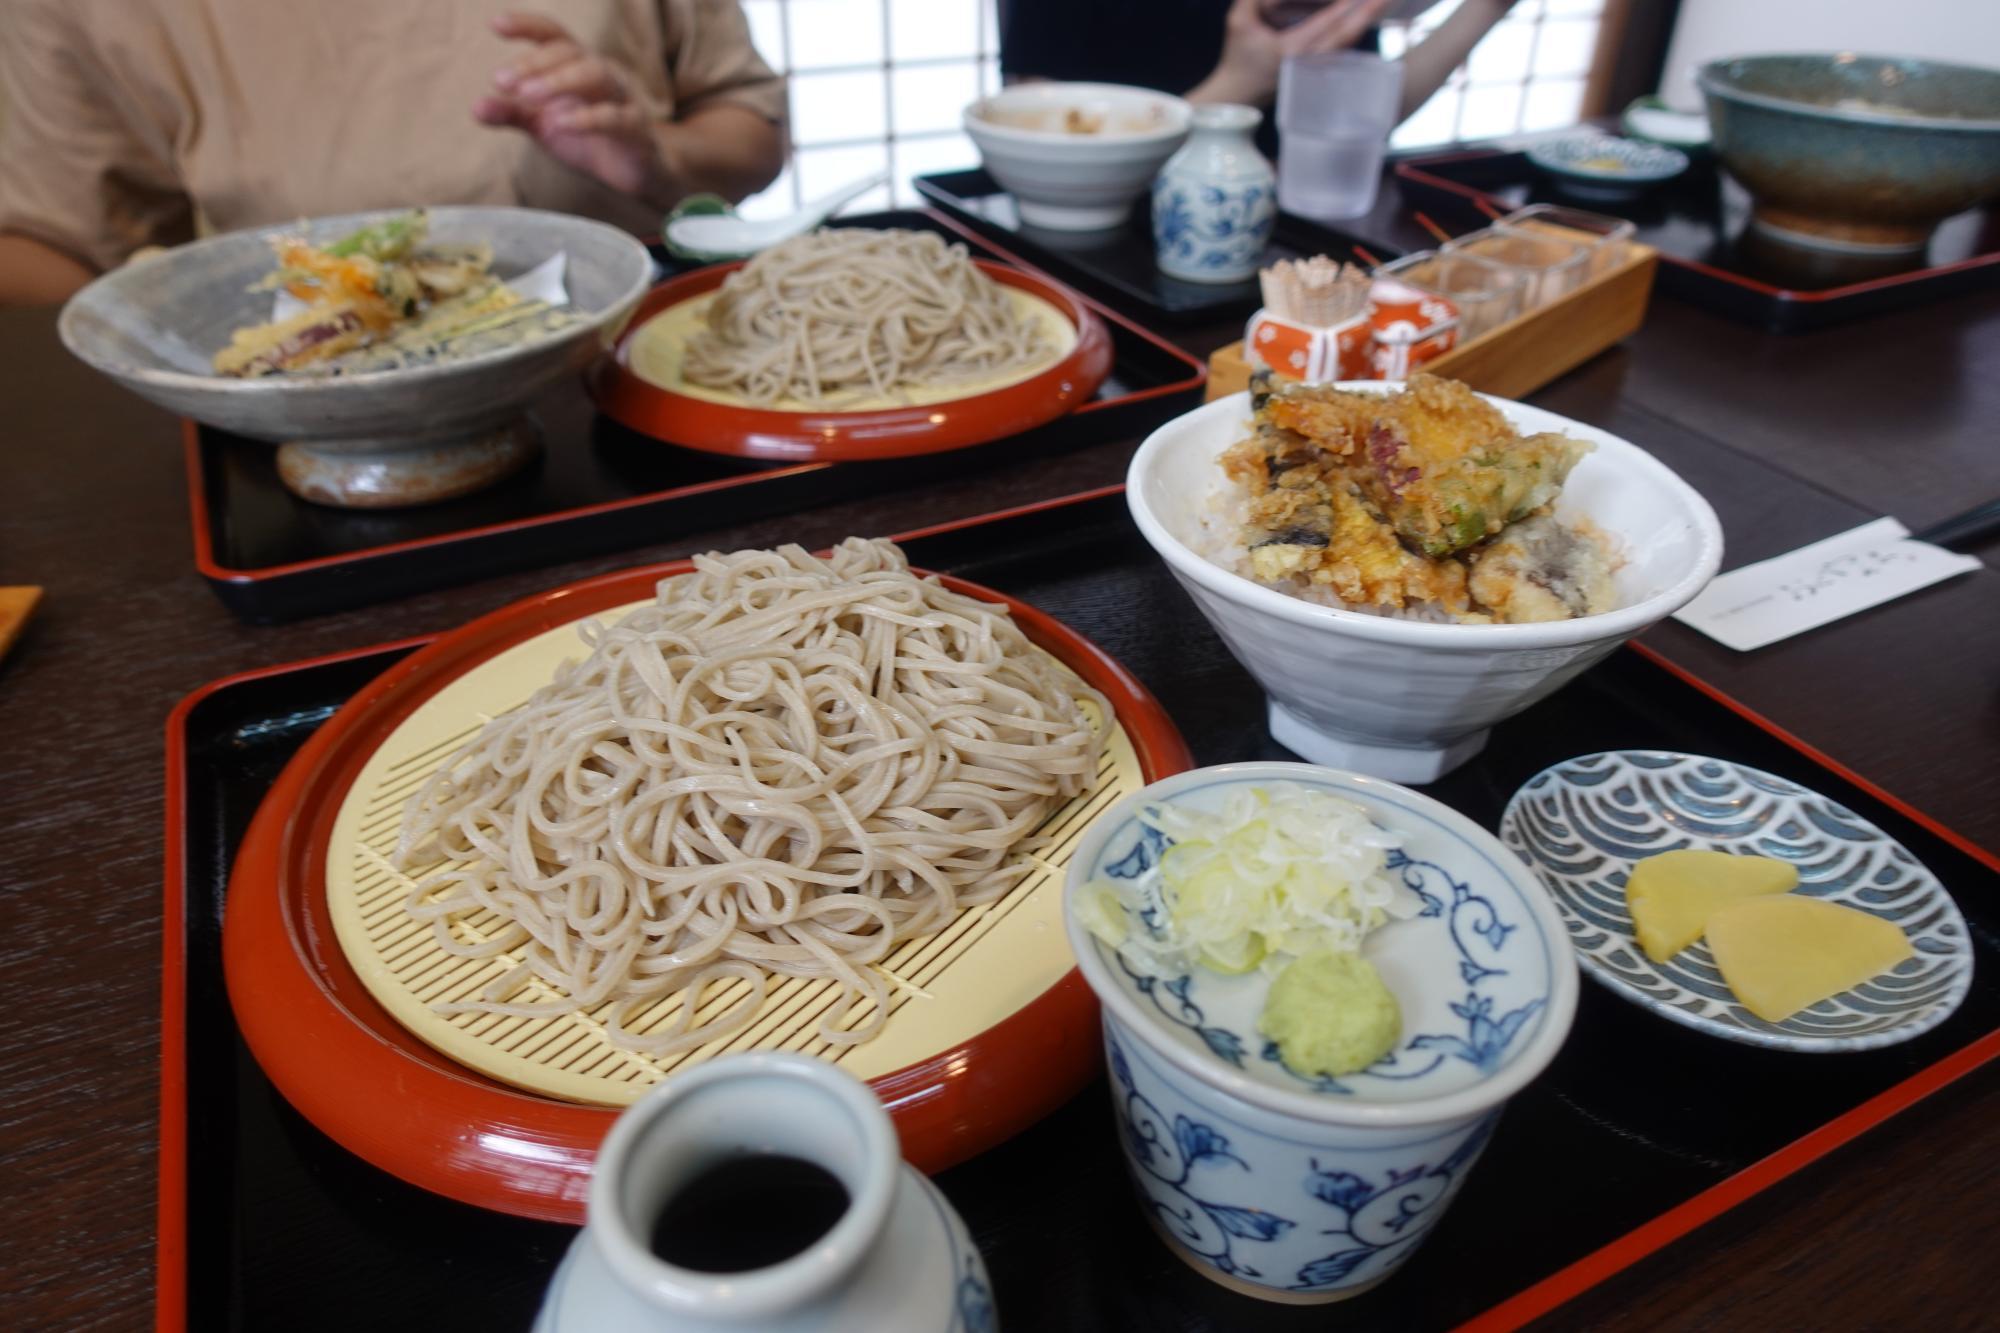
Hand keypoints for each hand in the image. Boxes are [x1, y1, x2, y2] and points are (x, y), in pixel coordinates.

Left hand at [473, 12, 673, 204]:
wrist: (638, 171)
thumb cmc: (590, 138)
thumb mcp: (544, 124)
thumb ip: (513, 113)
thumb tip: (476, 107)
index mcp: (576, 65)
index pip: (552, 35)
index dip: (527, 25)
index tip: (496, 25)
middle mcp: (601, 72)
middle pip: (569, 52)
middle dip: (534, 62)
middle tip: (501, 80)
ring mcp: (622, 97)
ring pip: (595, 74)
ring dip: (558, 80)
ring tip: (528, 94)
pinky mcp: (636, 128)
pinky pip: (614, 117)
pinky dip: (587, 119)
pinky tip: (561, 124)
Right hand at [1189, 0, 1398, 106]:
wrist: (1237, 96)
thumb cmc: (1236, 58)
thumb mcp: (1238, 21)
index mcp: (1290, 50)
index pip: (1326, 23)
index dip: (1346, 5)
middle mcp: (1307, 61)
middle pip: (1346, 35)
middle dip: (1368, 12)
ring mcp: (1314, 68)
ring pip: (1347, 42)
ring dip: (1365, 20)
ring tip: (1381, 1)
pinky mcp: (1316, 69)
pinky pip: (1342, 47)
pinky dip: (1354, 28)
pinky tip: (1365, 14)